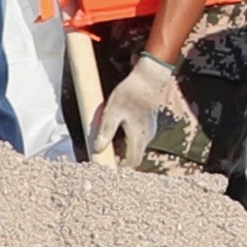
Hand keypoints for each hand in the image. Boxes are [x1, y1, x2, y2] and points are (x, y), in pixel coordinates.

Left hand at [93, 54, 188, 168]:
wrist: (147, 80)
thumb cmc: (129, 95)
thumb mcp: (112, 113)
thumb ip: (105, 133)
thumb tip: (97, 150)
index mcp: (138, 137)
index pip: (132, 162)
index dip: (119, 166)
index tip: (106, 162)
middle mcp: (147, 137)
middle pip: (132, 156)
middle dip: (117, 155)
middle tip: (102, 147)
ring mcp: (149, 131)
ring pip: (134, 147)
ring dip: (120, 145)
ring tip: (107, 134)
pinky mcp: (148, 125)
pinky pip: (136, 138)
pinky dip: (126, 138)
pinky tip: (117, 126)